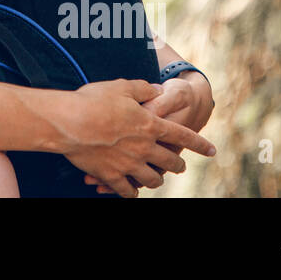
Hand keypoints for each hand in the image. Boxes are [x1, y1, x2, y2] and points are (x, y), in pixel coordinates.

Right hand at [56, 79, 215, 198]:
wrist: (68, 122)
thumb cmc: (93, 100)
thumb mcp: (121, 86)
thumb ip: (143, 88)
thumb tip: (156, 90)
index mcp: (150, 125)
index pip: (182, 135)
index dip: (199, 143)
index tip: (212, 150)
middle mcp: (144, 147)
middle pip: (170, 161)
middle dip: (177, 164)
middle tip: (179, 166)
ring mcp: (129, 164)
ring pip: (152, 179)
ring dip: (157, 180)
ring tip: (157, 179)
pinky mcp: (111, 175)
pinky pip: (127, 190)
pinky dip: (131, 192)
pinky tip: (132, 192)